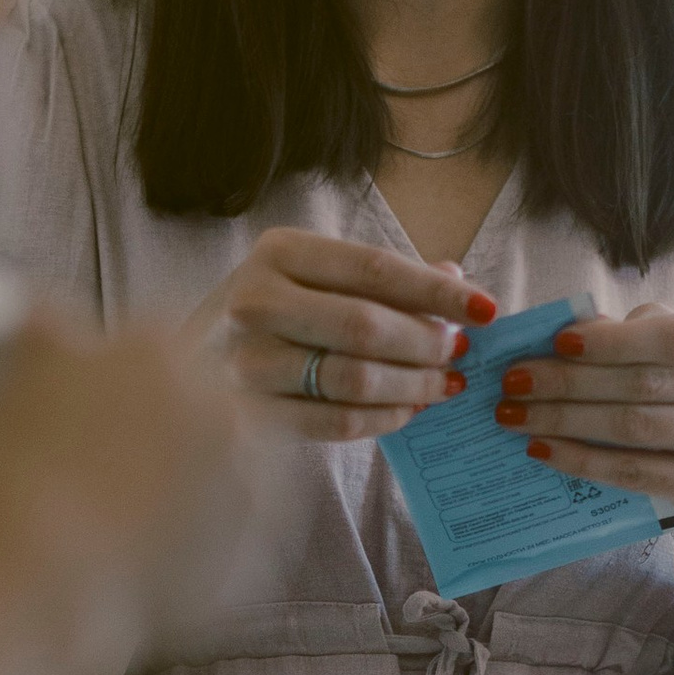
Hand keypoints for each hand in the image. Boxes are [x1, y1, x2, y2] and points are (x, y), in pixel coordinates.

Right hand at [194, 226, 496, 439]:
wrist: (188, 363)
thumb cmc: (272, 314)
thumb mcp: (316, 277)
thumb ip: (383, 279)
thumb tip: (457, 283)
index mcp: (277, 252)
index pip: (374, 269)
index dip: (437, 292)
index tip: (486, 309)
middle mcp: (254, 301)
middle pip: (365, 325)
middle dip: (427, 344)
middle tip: (459, 354)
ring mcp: (246, 361)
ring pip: (353, 378)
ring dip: (412, 386)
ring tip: (442, 386)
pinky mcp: (248, 414)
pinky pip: (334, 422)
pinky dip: (382, 419)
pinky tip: (406, 411)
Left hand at [496, 295, 673, 541]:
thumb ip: (632, 330)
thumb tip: (564, 337)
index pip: (673, 336)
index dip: (612, 342)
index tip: (557, 343)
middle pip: (645, 383)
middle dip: (567, 382)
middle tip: (512, 382)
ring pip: (634, 427)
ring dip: (563, 420)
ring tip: (514, 415)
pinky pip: (632, 471)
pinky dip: (580, 460)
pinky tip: (542, 448)